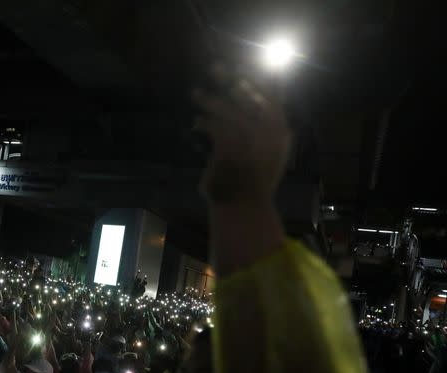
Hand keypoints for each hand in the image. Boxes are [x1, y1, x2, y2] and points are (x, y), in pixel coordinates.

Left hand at [192, 65, 290, 205]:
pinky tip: (196, 123)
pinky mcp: (229, 148)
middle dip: (233, 80)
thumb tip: (263, 103)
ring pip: (228, 110)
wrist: (244, 208)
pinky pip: (214, 127)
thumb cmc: (252, 182)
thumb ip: (267, 130)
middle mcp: (270, 133)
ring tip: (195, 93)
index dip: (264, 77)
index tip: (255, 59)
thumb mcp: (266, 154)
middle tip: (216, 66)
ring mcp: (251, 139)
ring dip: (209, 101)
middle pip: (250, 97)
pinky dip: (203, 123)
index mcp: (281, 133)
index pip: (274, 97)